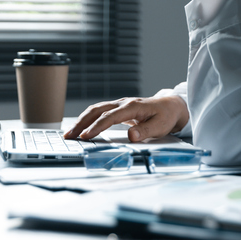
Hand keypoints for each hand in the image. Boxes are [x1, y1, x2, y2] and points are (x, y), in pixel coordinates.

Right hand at [63, 96, 188, 141]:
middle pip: (97, 110)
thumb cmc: (165, 116)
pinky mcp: (118, 108)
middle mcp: (123, 103)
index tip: (86, 136)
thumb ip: (145, 131)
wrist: (170, 106)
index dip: (97, 127)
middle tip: (69, 136)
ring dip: (81, 120)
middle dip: (81, 123)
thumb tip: (131, 136)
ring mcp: (119, 104)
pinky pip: (99, 111)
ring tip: (70, 133)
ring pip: (95, 109)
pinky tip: (80, 126)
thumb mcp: (160, 126)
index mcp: (132, 107)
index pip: (110, 117)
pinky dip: (87, 118)